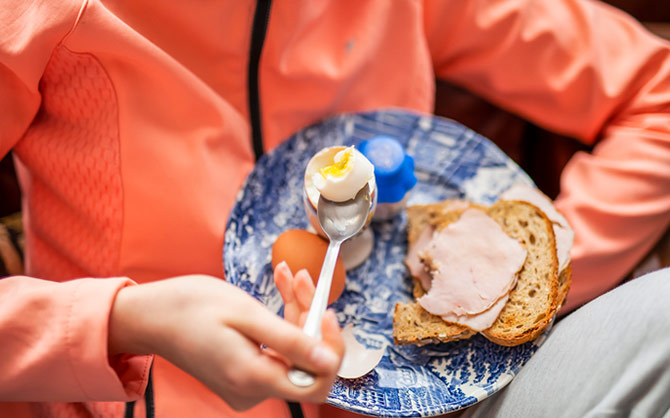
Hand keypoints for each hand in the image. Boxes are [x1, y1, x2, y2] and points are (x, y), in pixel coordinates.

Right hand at [108, 269, 343, 410]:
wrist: (149, 315)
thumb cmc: (189, 307)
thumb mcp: (245, 314)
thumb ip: (289, 339)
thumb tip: (328, 360)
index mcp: (253, 377)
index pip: (317, 381)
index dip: (331, 348)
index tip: (327, 311)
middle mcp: (252, 389)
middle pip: (306, 361)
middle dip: (311, 318)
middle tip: (301, 279)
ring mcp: (247, 384)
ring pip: (293, 351)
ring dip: (297, 311)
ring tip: (288, 275)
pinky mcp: (244, 373)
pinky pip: (277, 349)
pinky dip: (281, 319)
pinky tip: (279, 286)